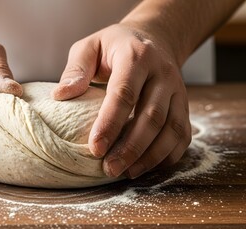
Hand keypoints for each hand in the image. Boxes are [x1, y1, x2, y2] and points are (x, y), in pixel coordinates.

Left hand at [52, 24, 191, 178]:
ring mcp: (178, 90)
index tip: (95, 148)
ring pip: (171, 128)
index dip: (110, 123)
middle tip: (109, 169)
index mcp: (136, 57)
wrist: (153, 39)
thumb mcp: (90, 47)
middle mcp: (162, 73)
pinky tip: (146, 167)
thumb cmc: (114, 47)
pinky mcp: (184, 104)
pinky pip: (182, 134)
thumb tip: (61, 95)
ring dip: (151, 156)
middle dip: (130, 148)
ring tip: (127, 173)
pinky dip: (167, 155)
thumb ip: (76, 69)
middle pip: (151, 116)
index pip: (124, 94)